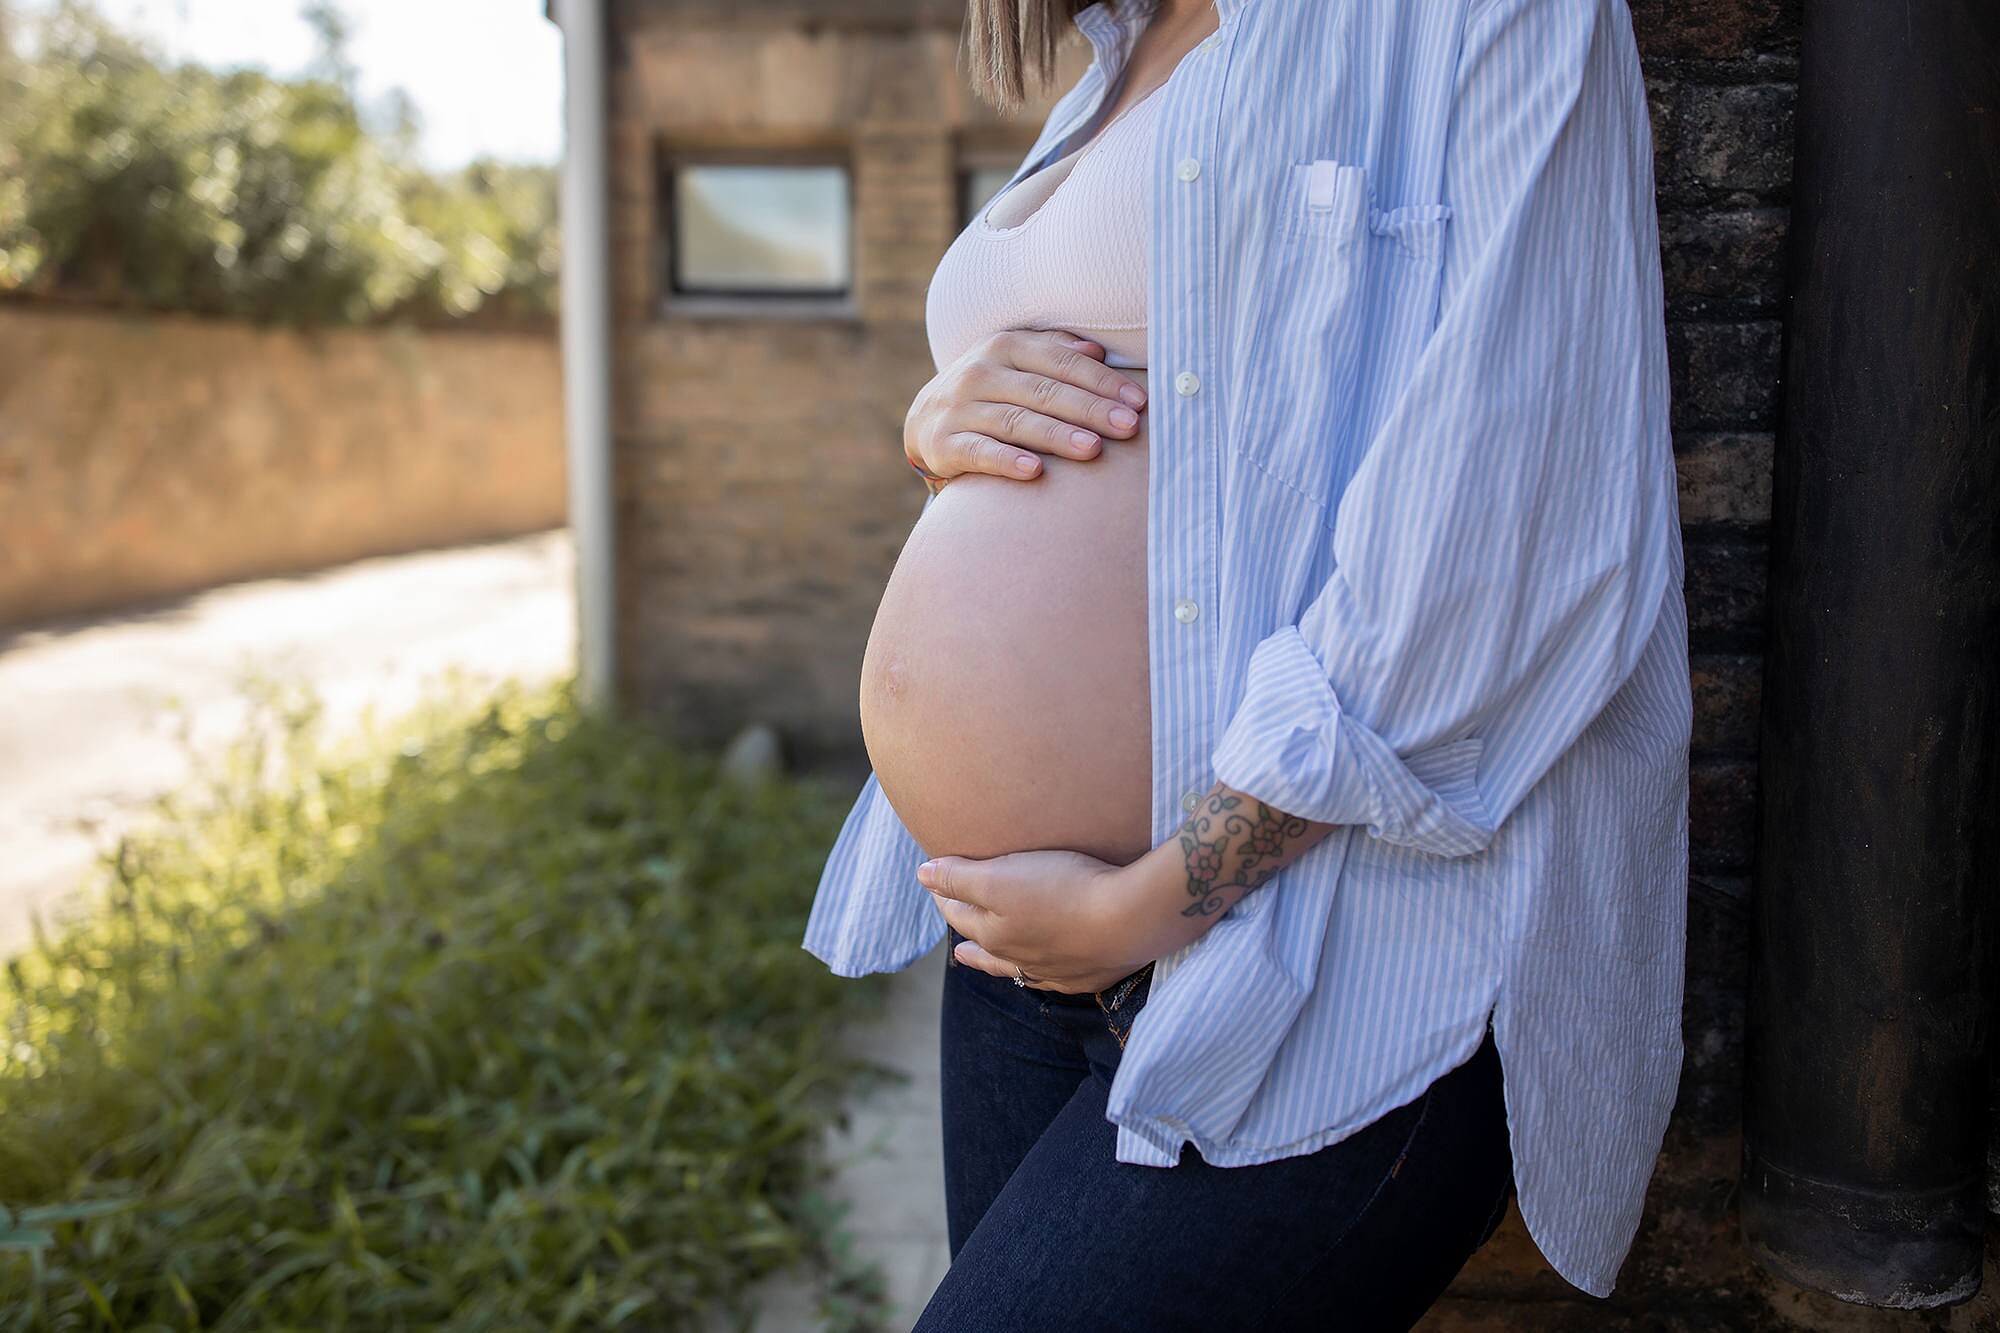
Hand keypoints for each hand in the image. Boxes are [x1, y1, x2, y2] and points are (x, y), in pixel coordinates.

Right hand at [904, 329, 1148, 486]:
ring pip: (1016, 421)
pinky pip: (979, 452)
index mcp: (1006, 346)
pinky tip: (1035, 472)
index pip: (1062, 362)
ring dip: (1057, 436)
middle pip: (1044, 391)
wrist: (925, 420)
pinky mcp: (944, 443)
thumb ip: (1055, 351)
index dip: (1102, 381)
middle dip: (1090, 409)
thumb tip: (1097, 352)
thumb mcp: (1016, 361)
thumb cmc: (992, 390)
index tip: (1138, 402)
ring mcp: (960, 408)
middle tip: (1128, 427)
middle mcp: (980, 372)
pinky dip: (1007, 461)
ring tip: (1093, 449)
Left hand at [918, 848, 1182, 994]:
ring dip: (989, 958)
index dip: (945, 893)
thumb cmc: (1065, 889)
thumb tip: (922, 875)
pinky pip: (1049, 977)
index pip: (958, 912)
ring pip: (1011, 965)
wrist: (1130, 920)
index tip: (937, 881)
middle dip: (963, 927)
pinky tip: (1036, 973)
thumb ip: (960, 878)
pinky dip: (1033, 973)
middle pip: (981, 940)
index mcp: (994, 934)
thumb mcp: (1003, 877)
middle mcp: (1019, 958)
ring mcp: (1054, 970)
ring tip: (968, 956)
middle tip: (950, 921)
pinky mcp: (1088, 974)